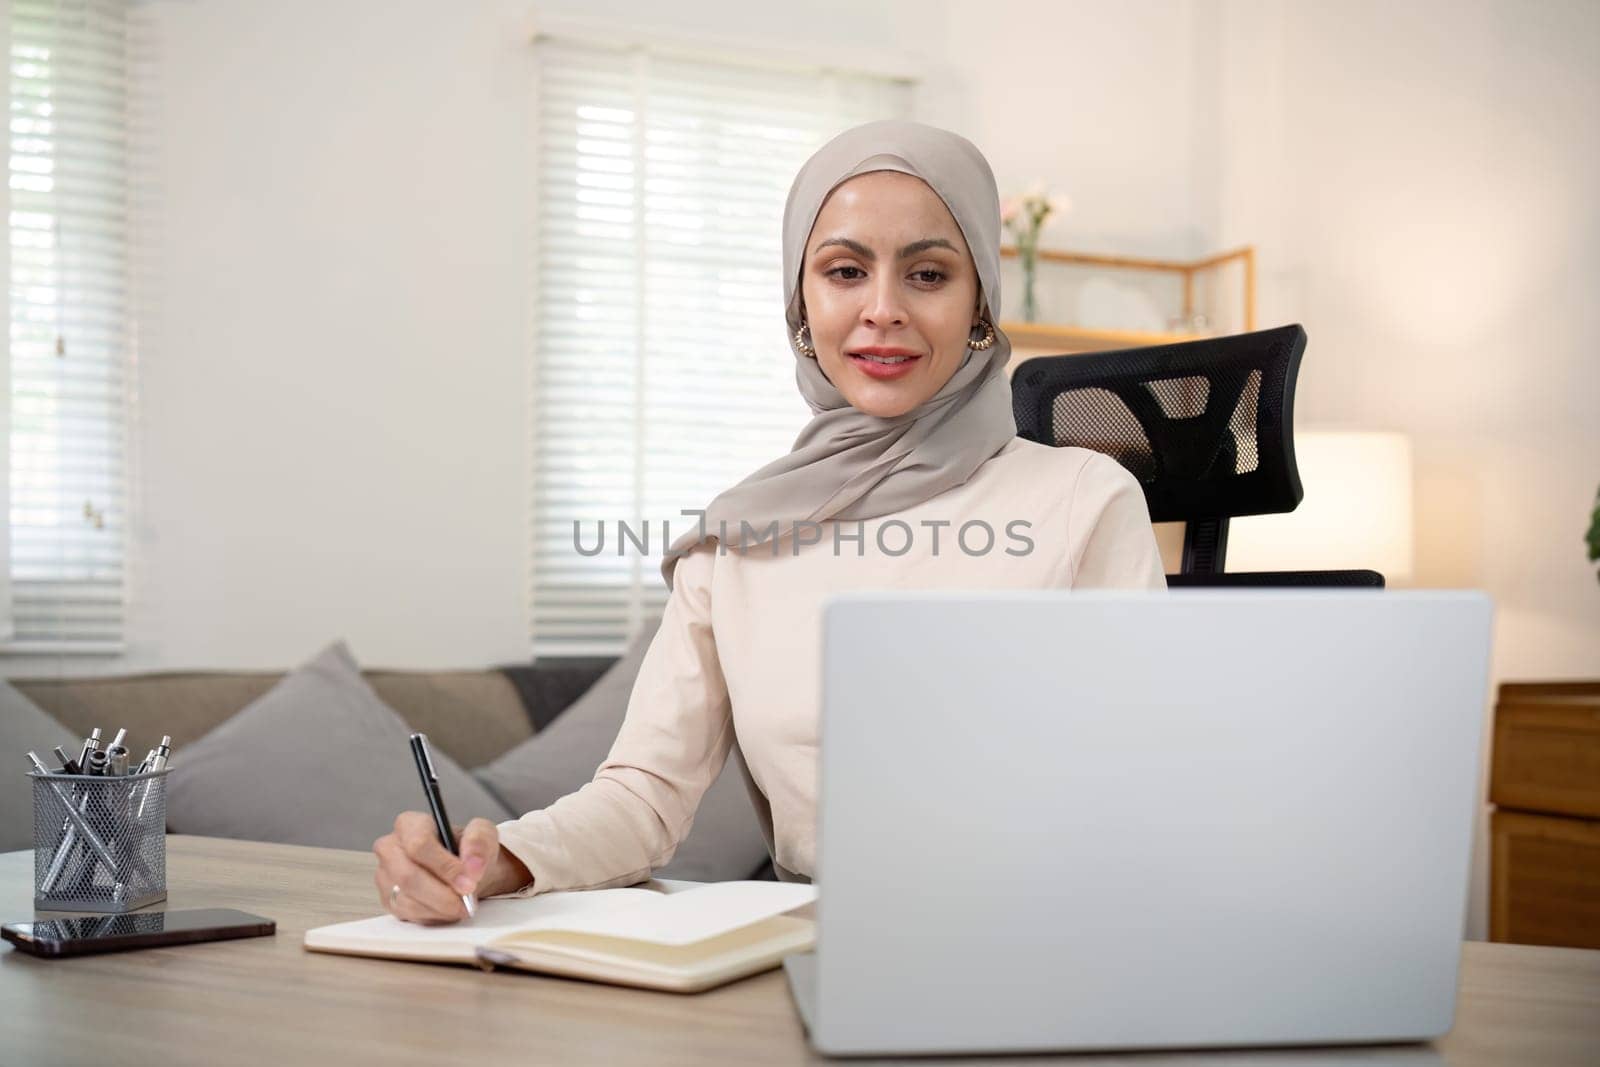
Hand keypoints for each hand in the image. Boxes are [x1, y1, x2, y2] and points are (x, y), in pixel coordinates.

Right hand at [372, 814, 530, 923]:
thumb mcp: (483, 835)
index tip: (467, 880)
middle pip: (408, 876)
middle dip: (442, 893)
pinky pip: (408, 915)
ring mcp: (385, 876)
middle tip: (466, 899)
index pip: (419, 844)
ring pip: (408, 900)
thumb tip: (472, 864)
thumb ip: (479, 841)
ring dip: (440, 907)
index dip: (444, 866)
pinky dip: (434, 916)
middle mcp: (390, 848)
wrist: (466, 872)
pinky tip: (448, 909)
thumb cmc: (468, 850)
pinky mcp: (389, 900)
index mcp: (409, 824)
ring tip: (462, 905)